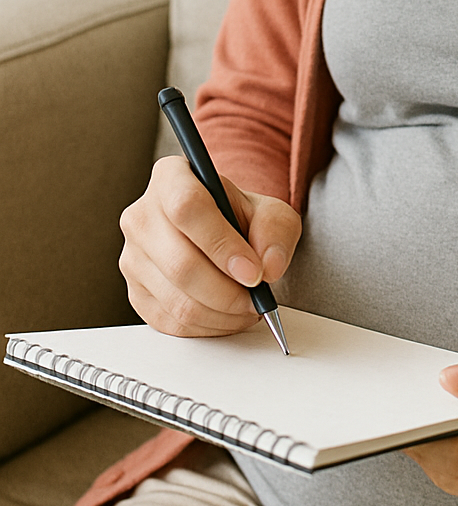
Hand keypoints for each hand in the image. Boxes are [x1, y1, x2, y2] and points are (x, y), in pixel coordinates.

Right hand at [119, 156, 301, 337]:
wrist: (221, 234)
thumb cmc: (241, 218)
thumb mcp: (271, 212)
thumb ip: (276, 232)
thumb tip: (268, 268)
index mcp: (171, 178)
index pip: (187, 207)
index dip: (222, 244)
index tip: (253, 272)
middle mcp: (141, 215)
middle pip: (180, 263)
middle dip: (228, 292)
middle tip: (257, 299)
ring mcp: (132, 257)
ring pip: (176, 300)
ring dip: (221, 314)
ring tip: (248, 308)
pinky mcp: (135, 292)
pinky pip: (170, 322)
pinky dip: (206, 327)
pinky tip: (227, 316)